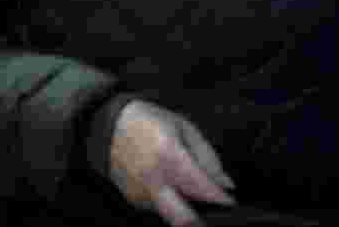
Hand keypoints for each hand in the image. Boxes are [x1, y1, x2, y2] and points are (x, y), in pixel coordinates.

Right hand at [109, 100, 235, 226]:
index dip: (219, 197)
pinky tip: (171, 184)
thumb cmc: (147, 121)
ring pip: (171, 215)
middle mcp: (152, 179)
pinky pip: (158, 208)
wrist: (109, 125)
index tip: (229, 199)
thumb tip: (224, 181)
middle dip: (202, 220)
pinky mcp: (133, 200)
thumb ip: (207, 157)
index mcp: (168, 155)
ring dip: (186, 208)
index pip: (200, 187)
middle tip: (215, 209)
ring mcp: (140, 193)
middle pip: (182, 218)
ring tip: (190, 188)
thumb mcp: (185, 128)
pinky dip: (171, 201)